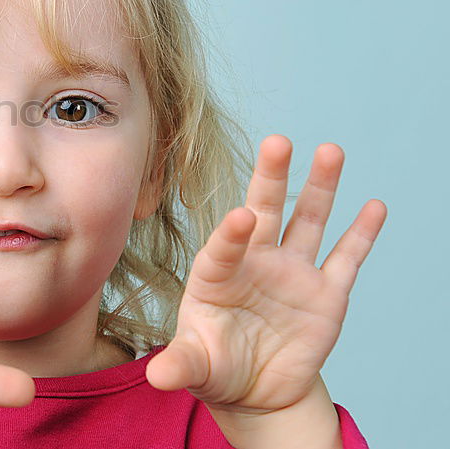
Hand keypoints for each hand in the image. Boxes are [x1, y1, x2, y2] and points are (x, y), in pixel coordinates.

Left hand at [145, 134, 386, 414]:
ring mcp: (292, 274)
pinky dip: (361, 233)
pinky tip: (374, 206)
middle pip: (265, 211)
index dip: (232, 233)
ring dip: (320, 187)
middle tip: (277, 141)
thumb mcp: (195, 367)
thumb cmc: (215, 367)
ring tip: (329, 150)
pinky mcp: (327, 293)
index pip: (223, 247)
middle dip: (270, 177)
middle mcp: (255, 263)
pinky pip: (346, 258)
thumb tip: (158, 377)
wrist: (256, 391)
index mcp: (216, 275)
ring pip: (308, 221)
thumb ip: (180, 365)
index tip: (242, 216)